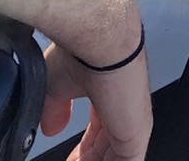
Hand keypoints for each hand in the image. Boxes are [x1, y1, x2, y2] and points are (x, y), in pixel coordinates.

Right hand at [40, 33, 152, 160]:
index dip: (82, 153)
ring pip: (113, 159)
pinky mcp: (136, 137)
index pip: (99, 135)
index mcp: (109, 98)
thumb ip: (55, 110)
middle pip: (106, 151)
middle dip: (86, 160)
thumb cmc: (80, 51)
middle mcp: (123, 111)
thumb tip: (52, 129)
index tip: (68, 159)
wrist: (99, 39)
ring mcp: (132, 125)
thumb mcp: (56, 85)